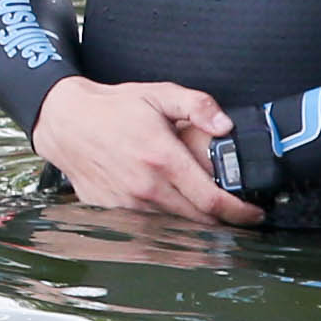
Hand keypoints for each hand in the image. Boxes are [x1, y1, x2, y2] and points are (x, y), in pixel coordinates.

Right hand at [30, 78, 265, 226]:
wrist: (65, 121)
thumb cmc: (112, 108)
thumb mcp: (158, 94)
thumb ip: (197, 105)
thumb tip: (226, 126)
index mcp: (162, 159)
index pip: (213, 201)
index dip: (241, 213)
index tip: (255, 214)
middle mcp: (147, 187)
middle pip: (199, 221)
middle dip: (224, 222)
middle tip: (239, 216)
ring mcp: (128, 203)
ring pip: (176, 227)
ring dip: (197, 224)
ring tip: (208, 213)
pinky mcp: (114, 211)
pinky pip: (150, 227)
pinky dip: (167, 224)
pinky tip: (174, 210)